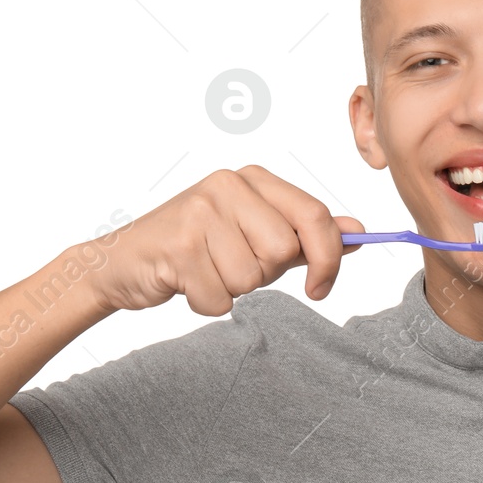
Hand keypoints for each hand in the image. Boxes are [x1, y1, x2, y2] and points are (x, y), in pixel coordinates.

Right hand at [88, 165, 364, 315]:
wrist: (123, 262)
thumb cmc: (196, 248)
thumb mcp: (255, 233)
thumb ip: (306, 233)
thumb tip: (358, 232)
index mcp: (252, 179)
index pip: (314, 216)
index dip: (328, 259)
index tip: (321, 288)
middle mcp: (227, 185)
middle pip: (283, 251)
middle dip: (263, 275)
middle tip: (231, 266)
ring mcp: (200, 212)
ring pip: (252, 278)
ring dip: (231, 289)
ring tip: (205, 271)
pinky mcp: (178, 246)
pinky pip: (220, 299)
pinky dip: (206, 303)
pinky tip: (186, 283)